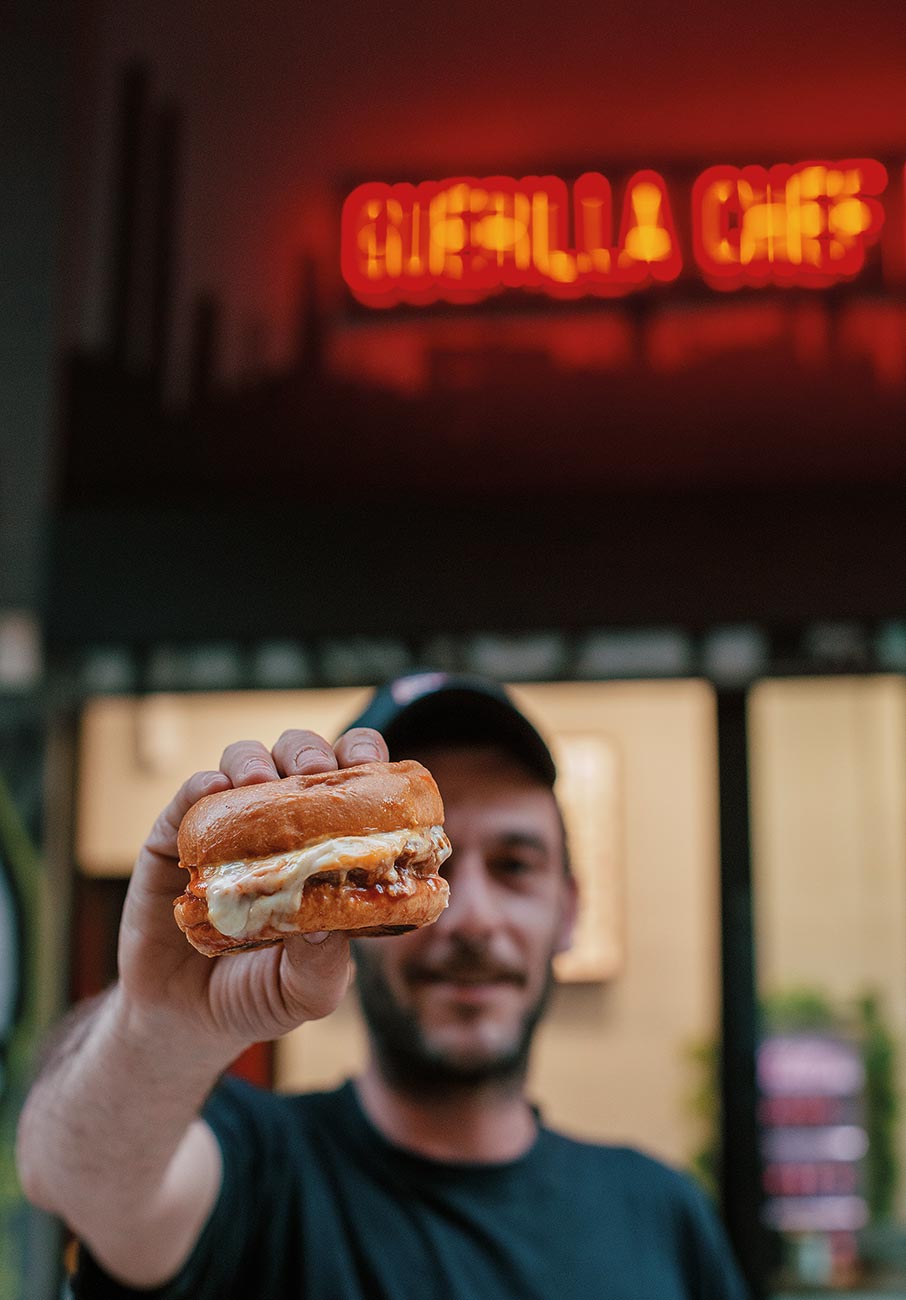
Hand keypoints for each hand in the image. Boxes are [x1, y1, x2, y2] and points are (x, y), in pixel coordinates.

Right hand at [116, 726, 388, 1051]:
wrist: (184, 1021)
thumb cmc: (261, 996)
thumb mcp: (307, 992)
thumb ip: (324, 964)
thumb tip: (328, 924)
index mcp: (325, 843)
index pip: (352, 780)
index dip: (364, 758)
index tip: (371, 763)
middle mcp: (278, 823)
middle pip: (300, 756)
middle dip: (311, 751)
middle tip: (314, 772)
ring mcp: (227, 826)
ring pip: (244, 761)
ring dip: (255, 760)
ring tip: (259, 782)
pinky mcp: (175, 837)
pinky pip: (190, 795)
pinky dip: (203, 785)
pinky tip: (214, 792)